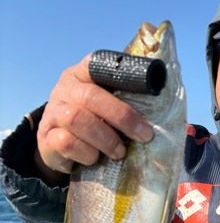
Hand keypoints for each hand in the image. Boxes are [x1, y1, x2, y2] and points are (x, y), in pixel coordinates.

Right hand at [35, 55, 153, 179]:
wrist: (61, 147)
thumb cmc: (97, 122)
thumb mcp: (113, 105)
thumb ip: (133, 96)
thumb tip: (170, 90)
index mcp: (85, 73)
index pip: (99, 63)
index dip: (123, 75)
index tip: (150, 88)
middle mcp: (66, 89)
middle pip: (92, 97)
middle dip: (123, 118)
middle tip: (144, 136)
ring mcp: (53, 112)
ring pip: (77, 120)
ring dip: (105, 139)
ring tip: (119, 152)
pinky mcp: (46, 138)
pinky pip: (66, 143)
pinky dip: (87, 153)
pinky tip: (94, 159)